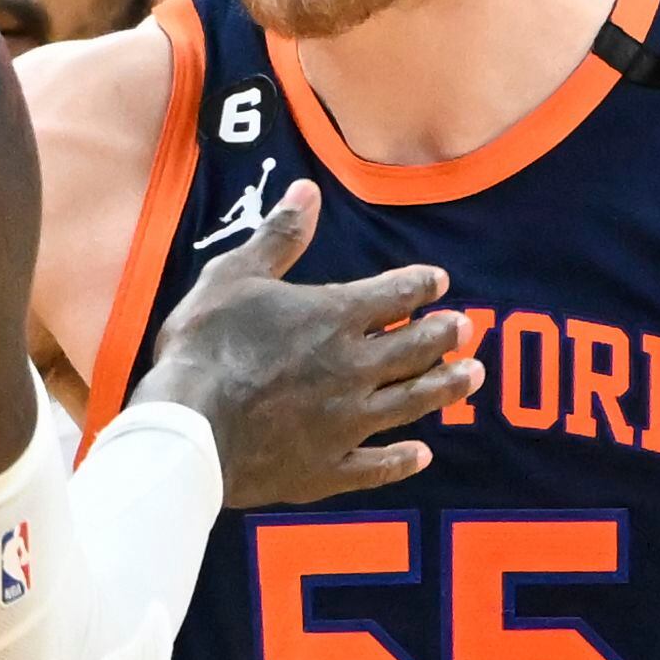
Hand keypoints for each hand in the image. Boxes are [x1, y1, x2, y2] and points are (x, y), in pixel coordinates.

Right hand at [130, 179, 482, 509]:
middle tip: (467, 329)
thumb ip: (280, 236)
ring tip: (472, 378)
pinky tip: (421, 455)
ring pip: (411, 402)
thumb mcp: (235, 274)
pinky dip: (402, 460)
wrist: (188, 427)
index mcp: (334, 317)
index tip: (440, 282)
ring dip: (445, 388)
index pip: (394, 295)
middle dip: (444, 335)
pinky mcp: (328, 469)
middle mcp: (353, 369)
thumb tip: (309, 190)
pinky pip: (377, 466)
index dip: (421, 286)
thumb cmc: (204, 344)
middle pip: (415, 349)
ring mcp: (345, 423)